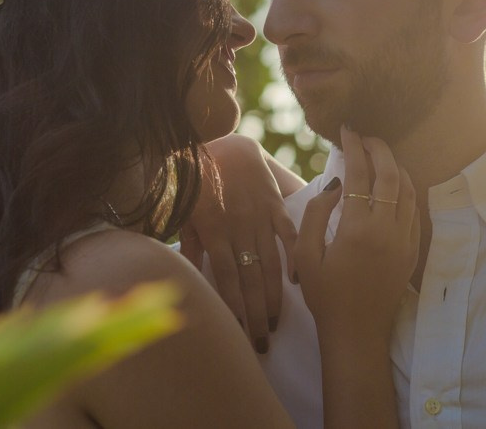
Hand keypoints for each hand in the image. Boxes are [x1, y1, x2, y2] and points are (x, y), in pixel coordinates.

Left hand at [179, 134, 297, 352]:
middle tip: (261, 341)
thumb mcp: (186, 213)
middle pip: (250, 278)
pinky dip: (293, 254)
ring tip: (275, 321)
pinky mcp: (275, 203)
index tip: (239, 333)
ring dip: (273, 294)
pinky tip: (298, 278)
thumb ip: (191, 246)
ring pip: (269, 262)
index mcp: (216, 232)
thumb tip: (190, 278)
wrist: (222, 144)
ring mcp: (259, 215)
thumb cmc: (198, 180)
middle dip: (255, 313)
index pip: (228, 279)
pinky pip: (287, 232)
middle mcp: (239, 227)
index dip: (234, 308)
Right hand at [295, 127, 419, 342]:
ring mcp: (404, 239)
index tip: (347, 131)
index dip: (353, 148)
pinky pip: (414, 209)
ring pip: (408, 189)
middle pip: (390, 174)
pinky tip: (394, 184)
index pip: (358, 174)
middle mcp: (386, 229)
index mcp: (357, 228)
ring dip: (395, 167)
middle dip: (379, 149)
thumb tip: (334, 185)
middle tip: (366, 136)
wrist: (357, 332)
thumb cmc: (325, 295)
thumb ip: (316, 214)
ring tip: (379, 156)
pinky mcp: (412, 250)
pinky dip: (405, 189)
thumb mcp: (305, 255)